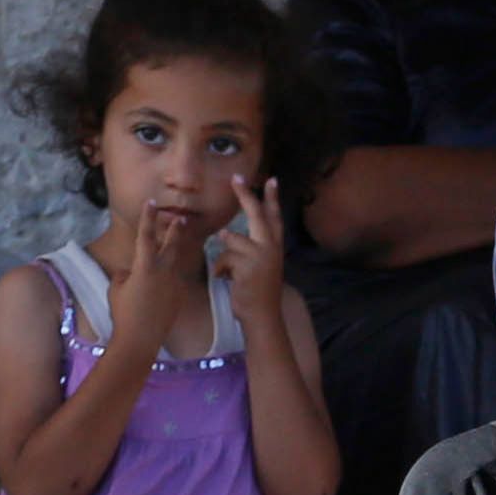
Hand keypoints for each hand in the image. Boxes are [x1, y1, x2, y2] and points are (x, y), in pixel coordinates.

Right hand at [110, 199, 211, 346]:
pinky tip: (170, 275)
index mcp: (145, 266)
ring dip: (177, 250)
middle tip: (180, 218)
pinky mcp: (179, 296)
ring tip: (180, 241)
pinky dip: (173, 274)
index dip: (148, 217)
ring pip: (177, 261)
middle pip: (172, 244)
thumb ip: (125, 275)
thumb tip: (130, 272)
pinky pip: (177, 279)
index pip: (146, 235)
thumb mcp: (116, 289)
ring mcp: (174, 283)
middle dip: (175, 229)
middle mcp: (163, 271)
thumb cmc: (123, 313)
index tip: (152, 202)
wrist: (140, 339)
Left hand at [212, 176, 290, 327]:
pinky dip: (220, 270)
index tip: (272, 179)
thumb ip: (247, 249)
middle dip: (245, 195)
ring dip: (225, 258)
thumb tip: (224, 232)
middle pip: (255, 214)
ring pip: (230, 240)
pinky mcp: (248, 266)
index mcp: (275, 247)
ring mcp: (260, 256)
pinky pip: (223, 258)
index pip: (274, 217)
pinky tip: (227, 281)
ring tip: (230, 274)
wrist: (262, 317)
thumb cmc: (258, 293)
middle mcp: (271, 247)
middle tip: (236, 177)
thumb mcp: (259, 267)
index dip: (272, 199)